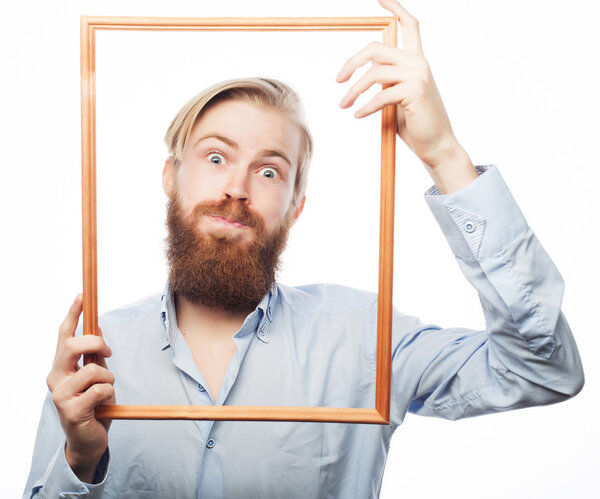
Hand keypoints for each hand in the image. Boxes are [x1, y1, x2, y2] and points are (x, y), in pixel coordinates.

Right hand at [46, 294, 114, 482]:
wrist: (89, 440)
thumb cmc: (93, 406)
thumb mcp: (96, 376)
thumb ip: (93, 356)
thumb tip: (97, 329)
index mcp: (61, 368)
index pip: (64, 336)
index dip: (73, 314)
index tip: (81, 296)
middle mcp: (55, 379)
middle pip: (72, 346)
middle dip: (95, 342)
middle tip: (107, 351)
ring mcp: (61, 395)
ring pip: (93, 369)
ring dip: (108, 378)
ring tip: (105, 392)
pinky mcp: (72, 410)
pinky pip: (101, 389)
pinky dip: (109, 394)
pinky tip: (103, 405)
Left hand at [337, 0, 477, 192]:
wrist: (436, 145)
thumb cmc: (416, 124)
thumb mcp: (397, 98)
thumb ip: (386, 82)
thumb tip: (366, 73)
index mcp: (417, 61)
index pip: (409, 26)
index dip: (395, 9)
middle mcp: (419, 63)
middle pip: (376, 49)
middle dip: (351, 63)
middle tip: (338, 81)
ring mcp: (419, 76)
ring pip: (373, 74)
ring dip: (353, 91)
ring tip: (343, 105)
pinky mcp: (415, 92)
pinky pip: (380, 95)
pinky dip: (365, 107)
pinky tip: (357, 115)